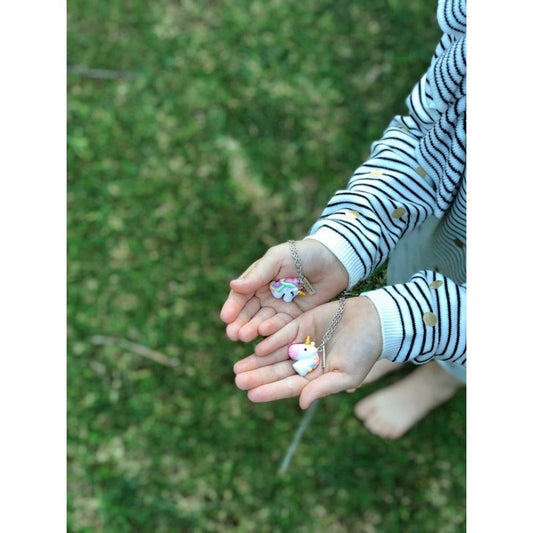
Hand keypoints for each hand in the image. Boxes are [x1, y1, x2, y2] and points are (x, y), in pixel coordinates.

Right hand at [220, 239, 348, 342]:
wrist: (332, 260)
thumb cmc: (301, 254)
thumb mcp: (277, 259)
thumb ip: (257, 275)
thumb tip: (233, 285)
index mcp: (257, 280)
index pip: (241, 296)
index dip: (233, 307)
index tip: (226, 317)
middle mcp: (265, 296)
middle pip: (249, 313)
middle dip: (240, 323)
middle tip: (233, 334)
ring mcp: (279, 308)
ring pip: (262, 322)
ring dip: (252, 329)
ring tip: (245, 336)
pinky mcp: (295, 318)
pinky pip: (281, 326)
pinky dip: (272, 331)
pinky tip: (263, 333)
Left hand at [233, 296, 381, 408]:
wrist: (375, 321)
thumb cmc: (365, 352)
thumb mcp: (347, 374)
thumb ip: (323, 388)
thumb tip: (301, 403)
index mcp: (316, 377)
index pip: (289, 386)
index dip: (270, 391)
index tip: (251, 395)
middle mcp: (306, 362)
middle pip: (277, 371)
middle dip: (257, 376)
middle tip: (237, 380)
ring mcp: (302, 343)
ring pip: (275, 354)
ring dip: (257, 361)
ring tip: (239, 367)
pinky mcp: (301, 324)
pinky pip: (283, 334)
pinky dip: (270, 341)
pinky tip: (257, 348)